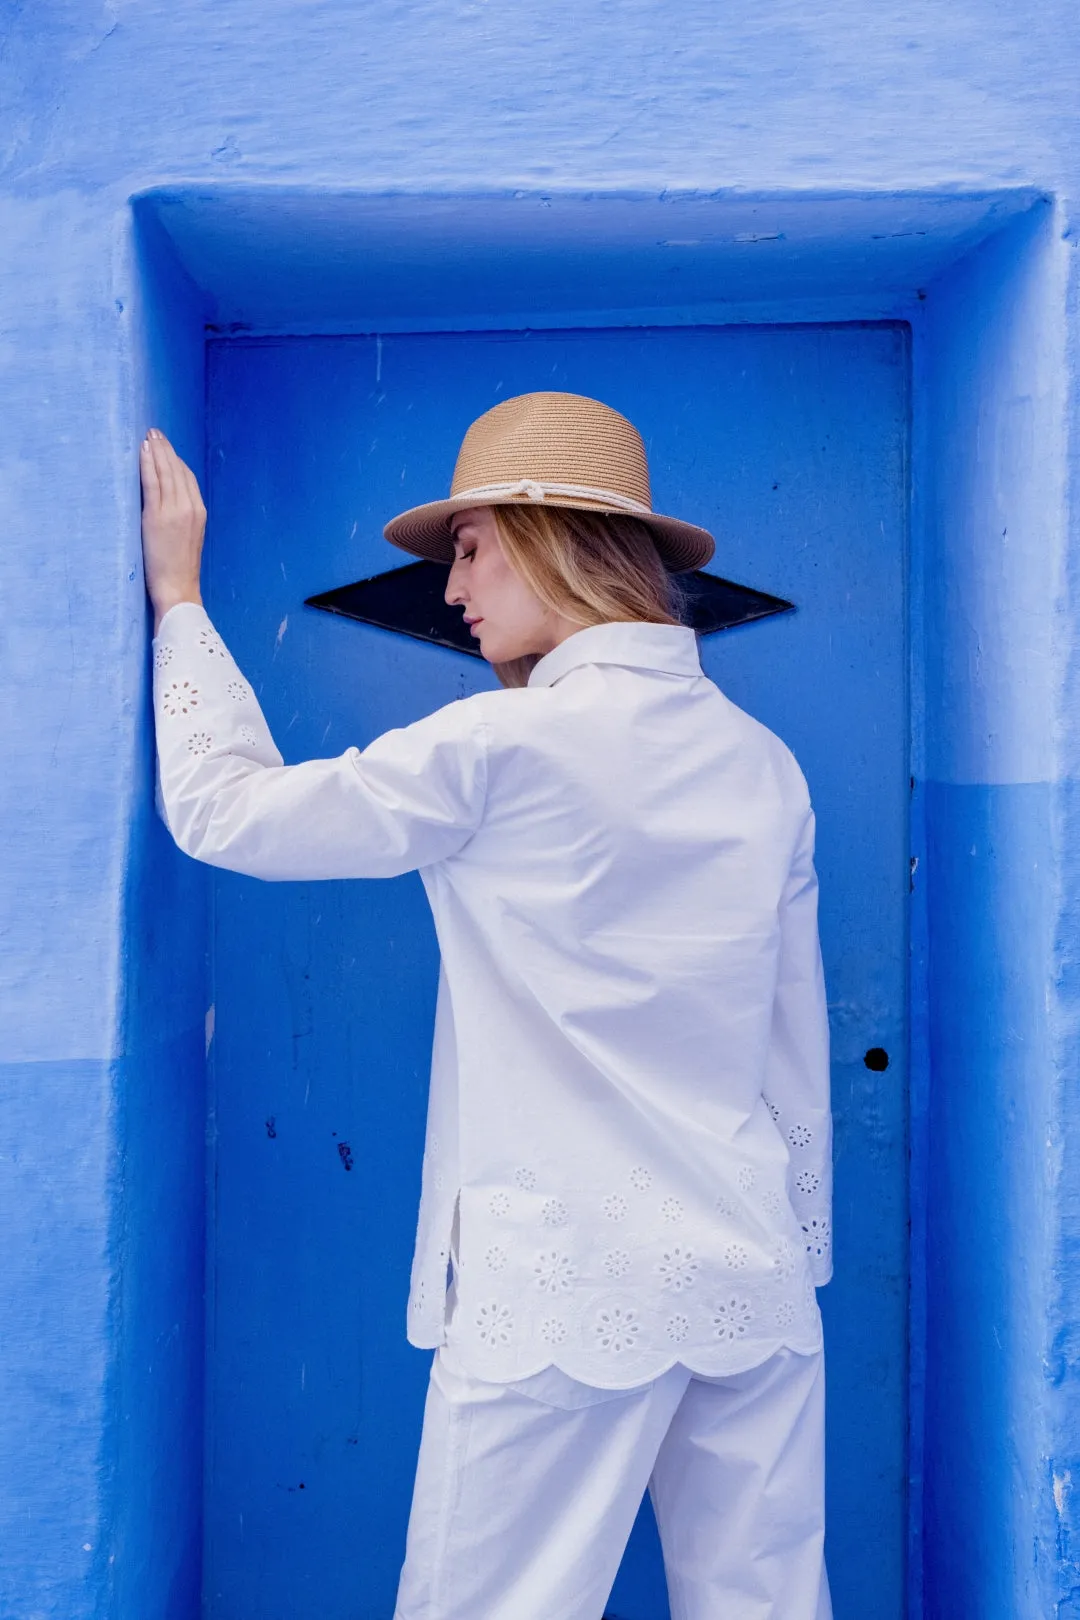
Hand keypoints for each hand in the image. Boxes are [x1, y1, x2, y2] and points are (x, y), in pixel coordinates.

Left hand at [140, 428, 205, 632]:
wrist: (178, 587)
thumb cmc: (179, 569)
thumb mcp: (189, 538)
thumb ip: (183, 517)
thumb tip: (169, 502)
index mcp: (200, 512)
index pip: (187, 478)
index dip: (176, 460)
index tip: (165, 447)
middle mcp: (190, 507)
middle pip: (178, 470)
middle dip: (166, 449)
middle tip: (155, 432)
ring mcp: (175, 510)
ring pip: (166, 471)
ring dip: (157, 451)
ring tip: (148, 436)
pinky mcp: (158, 515)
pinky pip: (153, 482)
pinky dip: (148, 464)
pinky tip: (143, 451)